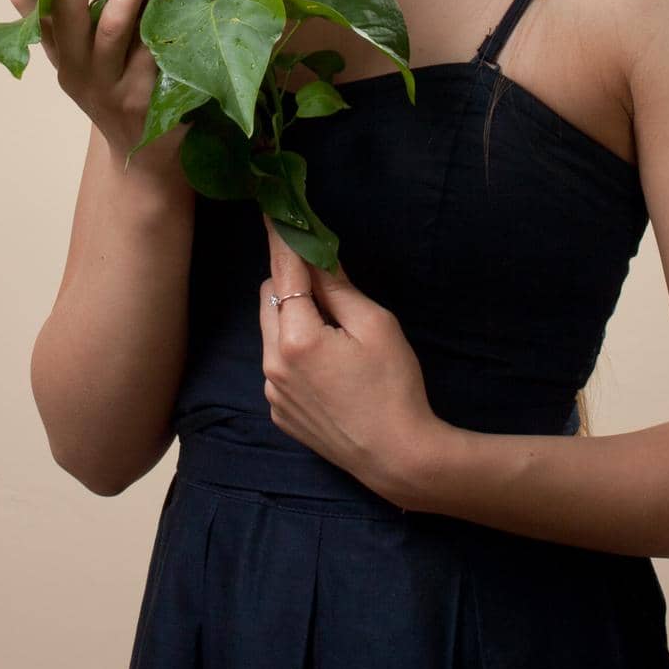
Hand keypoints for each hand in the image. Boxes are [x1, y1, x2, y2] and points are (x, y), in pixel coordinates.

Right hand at [6, 0, 189, 172]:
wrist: (144, 152)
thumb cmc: (115, 86)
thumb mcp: (86, 54)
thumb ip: (77, 14)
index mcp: (56, 53)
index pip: (29, 12)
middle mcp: (75, 70)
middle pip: (68, 17)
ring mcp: (109, 86)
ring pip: (114, 30)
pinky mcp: (145, 97)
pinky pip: (153, 45)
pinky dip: (162, 8)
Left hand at [259, 213, 436, 506]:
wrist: (399, 458)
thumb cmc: (395, 386)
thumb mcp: (376, 326)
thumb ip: (338, 288)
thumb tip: (316, 256)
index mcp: (297, 338)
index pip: (283, 273)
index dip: (280, 240)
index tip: (269, 210)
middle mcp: (272, 364)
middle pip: (269, 300)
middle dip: (290, 282)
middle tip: (325, 280)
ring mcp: (272, 393)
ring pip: (271, 333)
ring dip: (292, 318)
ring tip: (334, 331)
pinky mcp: (279, 413)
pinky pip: (277, 366)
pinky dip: (294, 352)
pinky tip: (330, 368)